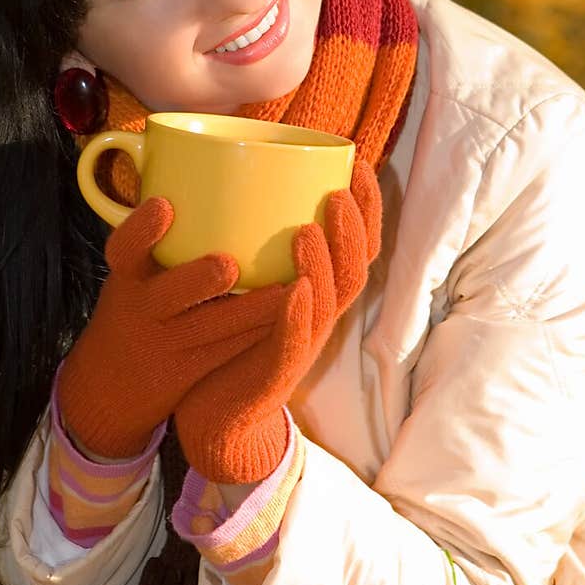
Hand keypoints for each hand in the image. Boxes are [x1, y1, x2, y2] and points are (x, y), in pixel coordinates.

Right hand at [57, 196, 285, 457]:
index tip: (162, 205)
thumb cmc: (135, 306)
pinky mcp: (192, 371)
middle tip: (228, 264)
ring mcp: (167, 343)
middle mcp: (142, 309)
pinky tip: (298, 314)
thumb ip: (155, 228)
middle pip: (166, 296)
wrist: (108, 388)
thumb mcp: (130, 271)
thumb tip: (173, 156)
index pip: (123, 248)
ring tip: (292, 286)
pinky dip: (265, 333)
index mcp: (127, 275)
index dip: (140, 229)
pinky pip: (233, 351)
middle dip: (197, 280)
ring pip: (214, 327)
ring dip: (255, 309)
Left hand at [174, 159, 382, 481]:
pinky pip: (294, 341)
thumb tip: (245, 180)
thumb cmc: (232, 344)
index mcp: (320, 292)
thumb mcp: (254, 289)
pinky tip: (296, 289)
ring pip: (331, 302)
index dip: (367, 209)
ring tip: (310, 228)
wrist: (217, 420)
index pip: (359, 246)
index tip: (359, 165)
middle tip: (339, 190)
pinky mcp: (277, 374)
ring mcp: (303, 345)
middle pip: (357, 268)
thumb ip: (261, 246)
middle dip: (354, 227)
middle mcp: (320, 316)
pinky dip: (297, 313)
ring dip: (325, 262)